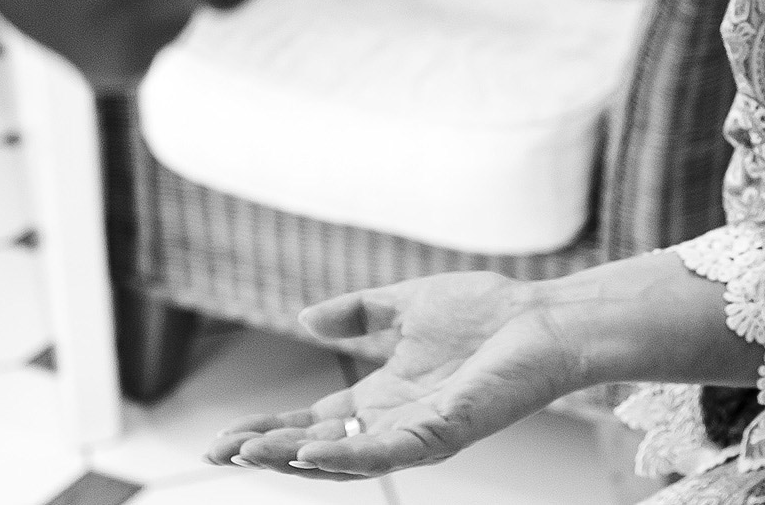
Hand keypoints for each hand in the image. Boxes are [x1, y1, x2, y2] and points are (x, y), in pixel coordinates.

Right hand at [207, 271, 585, 478]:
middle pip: (316, 449)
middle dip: (267, 452)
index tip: (224, 436)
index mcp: (382, 397)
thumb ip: (360, 312)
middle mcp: (394, 422)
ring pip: (343, 459)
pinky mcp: (444, 431)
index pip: (311, 423)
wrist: (544, 317)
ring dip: (294, 458)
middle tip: (220, 453)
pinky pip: (388, 452)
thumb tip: (307, 319)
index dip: (268, 428)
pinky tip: (310, 451)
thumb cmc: (489, 313)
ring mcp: (418, 432)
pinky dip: (346, 456)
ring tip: (250, 454)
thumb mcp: (407, 305)